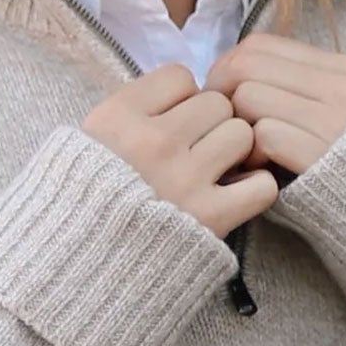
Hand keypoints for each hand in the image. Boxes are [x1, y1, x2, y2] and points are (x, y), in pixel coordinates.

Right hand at [82, 63, 277, 239]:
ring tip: (212, 171)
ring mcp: (184, 180)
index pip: (179, 76)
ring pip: (242, 135)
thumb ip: (134, 110)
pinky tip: (234, 194)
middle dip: (211, 123)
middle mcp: (152, 142)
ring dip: (233, 152)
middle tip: (196, 148)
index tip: (171, 121)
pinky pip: (261, 185)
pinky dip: (254, 189)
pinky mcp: (210, 219)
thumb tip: (188, 93)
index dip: (181, 98)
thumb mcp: (92, 139)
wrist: (84, 269)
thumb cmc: (89, 198)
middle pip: (216, 103)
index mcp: (118, 116)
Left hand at [207, 34, 345, 179]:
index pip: (262, 45)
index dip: (229, 66)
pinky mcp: (325, 156)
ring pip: (248, 96)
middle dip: (220, 92)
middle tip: (219, 124)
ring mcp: (337, 120)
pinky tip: (261, 170)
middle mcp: (345, 88)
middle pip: (246, 64)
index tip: (224, 95)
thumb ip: (306, 90)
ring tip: (247, 151)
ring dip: (235, 125)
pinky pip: (262, 134)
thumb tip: (236, 74)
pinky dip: (251, 152)